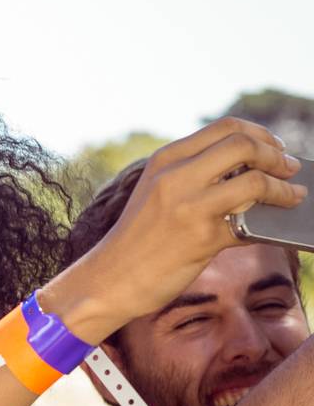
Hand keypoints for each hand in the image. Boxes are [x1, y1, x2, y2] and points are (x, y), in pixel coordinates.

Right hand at [62, 118, 304, 334]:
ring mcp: (189, 207)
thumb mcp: (156, 192)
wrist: (111, 277)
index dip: (260, 133)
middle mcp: (175, 178)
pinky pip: (252, 224)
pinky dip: (272, 225)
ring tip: (293, 195)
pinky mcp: (202, 239)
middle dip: (276, 156)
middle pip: (243, 146)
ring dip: (284, 189)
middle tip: (289, 168)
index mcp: (165, 160)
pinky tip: (278, 228)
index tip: (274, 146)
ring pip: (254, 181)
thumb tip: (249, 166)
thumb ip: (192, 173)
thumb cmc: (138, 237)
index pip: (225, 128)